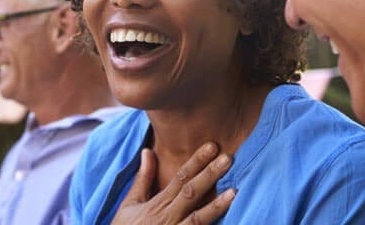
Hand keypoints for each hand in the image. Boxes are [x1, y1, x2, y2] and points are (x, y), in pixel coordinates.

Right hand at [112, 142, 235, 224]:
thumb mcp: (130, 203)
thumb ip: (143, 178)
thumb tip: (148, 151)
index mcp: (157, 204)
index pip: (180, 178)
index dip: (196, 162)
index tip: (212, 147)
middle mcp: (167, 217)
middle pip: (191, 193)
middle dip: (209, 175)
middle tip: (228, 158)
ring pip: (198, 219)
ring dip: (216, 206)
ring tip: (234, 192)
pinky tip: (229, 221)